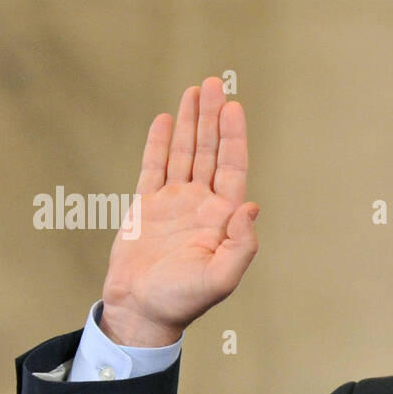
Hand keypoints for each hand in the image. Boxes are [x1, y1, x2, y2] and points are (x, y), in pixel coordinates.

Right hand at [99, 77, 258, 346]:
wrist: (142, 310)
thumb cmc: (183, 300)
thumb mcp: (221, 278)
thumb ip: (241, 245)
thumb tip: (251, 206)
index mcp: (222, 218)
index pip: (231, 168)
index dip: (233, 137)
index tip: (232, 107)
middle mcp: (201, 205)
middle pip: (210, 152)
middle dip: (211, 117)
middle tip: (214, 83)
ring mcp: (174, 203)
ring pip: (184, 153)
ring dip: (190, 122)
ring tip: (194, 89)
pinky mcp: (147, 206)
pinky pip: (154, 166)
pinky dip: (160, 143)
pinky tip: (167, 119)